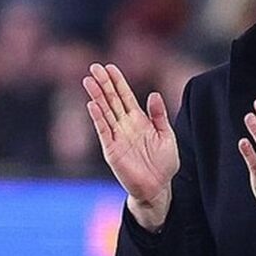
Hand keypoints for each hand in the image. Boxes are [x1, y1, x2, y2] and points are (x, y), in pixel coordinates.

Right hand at [83, 63, 177, 229]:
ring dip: (97, 96)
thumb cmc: (164, 163)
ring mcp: (117, 137)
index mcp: (139, 120)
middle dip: (103, 83)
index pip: (125, 96)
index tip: (110, 67)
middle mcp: (125, 126)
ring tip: (89, 81)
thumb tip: (153, 94)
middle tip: (94, 67)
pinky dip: (98, 118)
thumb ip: (159, 116)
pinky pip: (103, 131)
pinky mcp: (112, 150)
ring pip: (105, 112)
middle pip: (112, 100)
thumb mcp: (166, 136)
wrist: (158, 188)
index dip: (118, 81)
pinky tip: (92, 105)